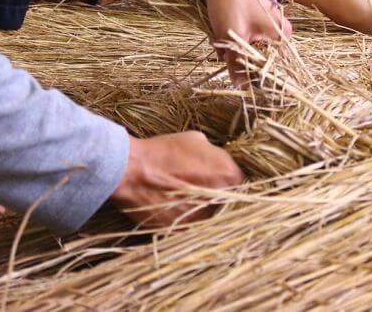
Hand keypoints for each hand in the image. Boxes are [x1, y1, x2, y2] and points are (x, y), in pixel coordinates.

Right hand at [110, 132, 243, 226]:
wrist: (133, 171)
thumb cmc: (165, 151)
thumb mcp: (196, 140)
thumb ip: (214, 154)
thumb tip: (217, 160)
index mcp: (230, 176)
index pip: (238, 180)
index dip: (224, 177)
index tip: (213, 176)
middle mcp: (222, 200)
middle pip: (227, 200)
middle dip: (215, 194)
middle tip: (197, 187)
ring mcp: (204, 218)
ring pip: (209, 215)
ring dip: (201, 207)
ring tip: (182, 197)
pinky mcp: (185, 231)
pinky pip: (191, 225)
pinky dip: (184, 218)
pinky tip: (172, 206)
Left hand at [190, 0, 291, 84]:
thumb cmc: (230, 3)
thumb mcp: (231, 36)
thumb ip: (236, 63)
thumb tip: (239, 87)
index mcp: (281, 34)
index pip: (276, 66)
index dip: (258, 75)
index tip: (242, 80)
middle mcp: (278, 30)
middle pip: (261, 58)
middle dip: (240, 59)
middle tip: (225, 52)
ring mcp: (266, 25)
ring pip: (249, 49)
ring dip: (233, 49)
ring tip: (220, 37)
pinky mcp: (253, 21)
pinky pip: (244, 39)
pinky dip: (231, 39)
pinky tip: (220, 32)